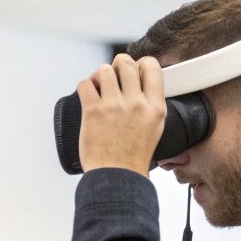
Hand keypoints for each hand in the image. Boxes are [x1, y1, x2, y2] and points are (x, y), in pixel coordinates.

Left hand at [76, 54, 166, 173]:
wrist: (116, 177)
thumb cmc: (133, 158)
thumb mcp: (155, 129)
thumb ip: (151, 106)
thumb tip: (142, 86)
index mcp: (155, 107)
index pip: (152, 66)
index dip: (140, 63)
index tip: (133, 72)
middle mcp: (136, 103)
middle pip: (125, 63)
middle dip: (117, 66)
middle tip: (113, 78)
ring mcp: (114, 106)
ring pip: (104, 70)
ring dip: (99, 76)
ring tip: (98, 88)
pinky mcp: (93, 112)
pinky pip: (85, 84)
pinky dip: (85, 87)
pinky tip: (88, 95)